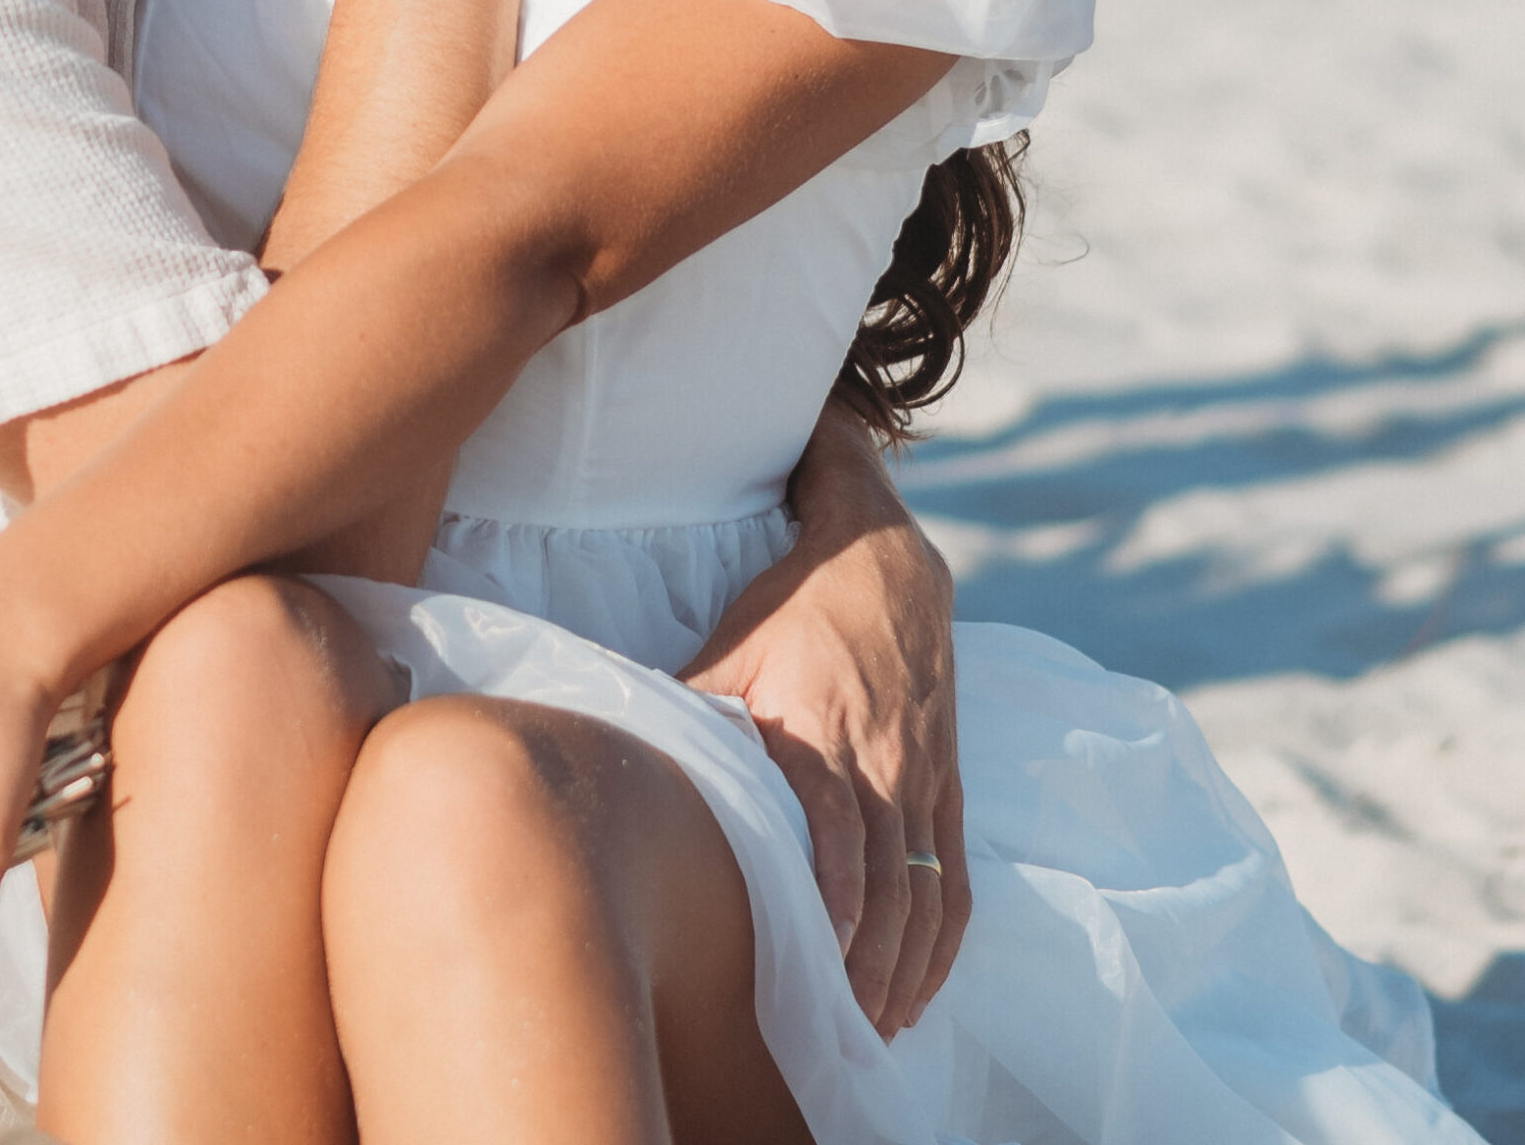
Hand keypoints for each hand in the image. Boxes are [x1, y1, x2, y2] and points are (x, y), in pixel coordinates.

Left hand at [680, 419, 967, 1037]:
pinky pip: (955, 874)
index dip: (838, 890)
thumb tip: (634, 748)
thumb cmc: (795, 605)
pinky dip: (944, 936)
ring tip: (879, 1025)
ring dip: (909, 964)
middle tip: (844, 1027)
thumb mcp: (733, 644)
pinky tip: (924, 981)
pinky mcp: (946, 783)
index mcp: (828, 734)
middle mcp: (886, 765)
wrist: (883, 562)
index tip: (829, 950)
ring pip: (926, 890)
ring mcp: (923, 779)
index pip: (842, 827)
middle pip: (889, 881)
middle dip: (871, 962)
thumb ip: (694, 702)